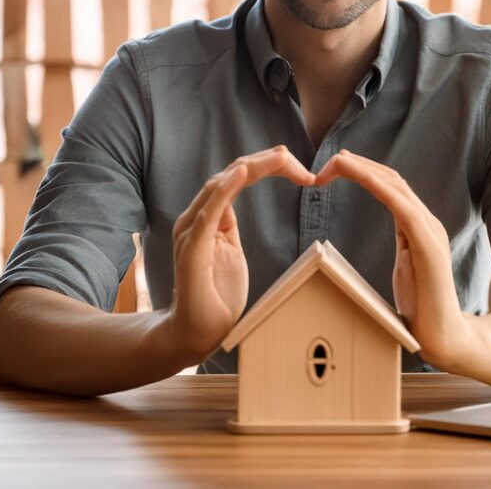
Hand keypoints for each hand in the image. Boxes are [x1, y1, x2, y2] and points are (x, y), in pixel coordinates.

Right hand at [168, 145, 315, 364]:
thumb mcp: (230, 254)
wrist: (196, 333)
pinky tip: (242, 173)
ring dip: (253, 167)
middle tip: (294, 159)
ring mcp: (192, 231)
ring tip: (279, 157)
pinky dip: (226, 189)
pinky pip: (209, 212)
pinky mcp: (193, 248)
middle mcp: (197, 217)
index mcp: (209, 216)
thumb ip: (230, 230)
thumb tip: (238, 214)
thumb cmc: (214, 296)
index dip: (265, 166)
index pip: (236, 177)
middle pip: (231, 173)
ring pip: (221, 184)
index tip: (298, 168)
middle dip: (265, 162)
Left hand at [314, 149, 475, 370]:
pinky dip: (380, 188)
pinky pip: (402, 208)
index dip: (367, 171)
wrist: (445, 337)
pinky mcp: (428, 245)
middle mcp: (428, 222)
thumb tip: (389, 236)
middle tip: (331, 159)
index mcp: (420, 226)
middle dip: (360, 165)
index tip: (340, 164)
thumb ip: (402, 246)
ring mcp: (430, 231)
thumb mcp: (406, 268)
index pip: (393, 187)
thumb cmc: (422, 308)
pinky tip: (362, 177)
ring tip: (338, 163)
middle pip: (393, 179)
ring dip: (364, 170)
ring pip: (396, 186)